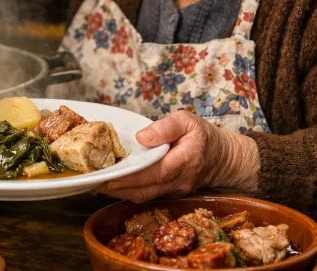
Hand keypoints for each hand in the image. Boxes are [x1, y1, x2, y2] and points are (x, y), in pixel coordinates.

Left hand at [96, 110, 259, 202]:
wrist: (224, 157)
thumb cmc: (203, 136)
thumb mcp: (187, 120)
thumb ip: (165, 127)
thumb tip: (142, 137)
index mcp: (184, 160)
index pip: (154, 173)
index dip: (129, 177)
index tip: (107, 176)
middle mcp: (179, 181)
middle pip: (144, 190)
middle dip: (117, 188)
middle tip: (93, 181)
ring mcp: (175, 191)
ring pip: (143, 196)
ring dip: (120, 192)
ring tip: (97, 183)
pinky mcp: (171, 193)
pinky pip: (147, 195)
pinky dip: (129, 191)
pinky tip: (114, 184)